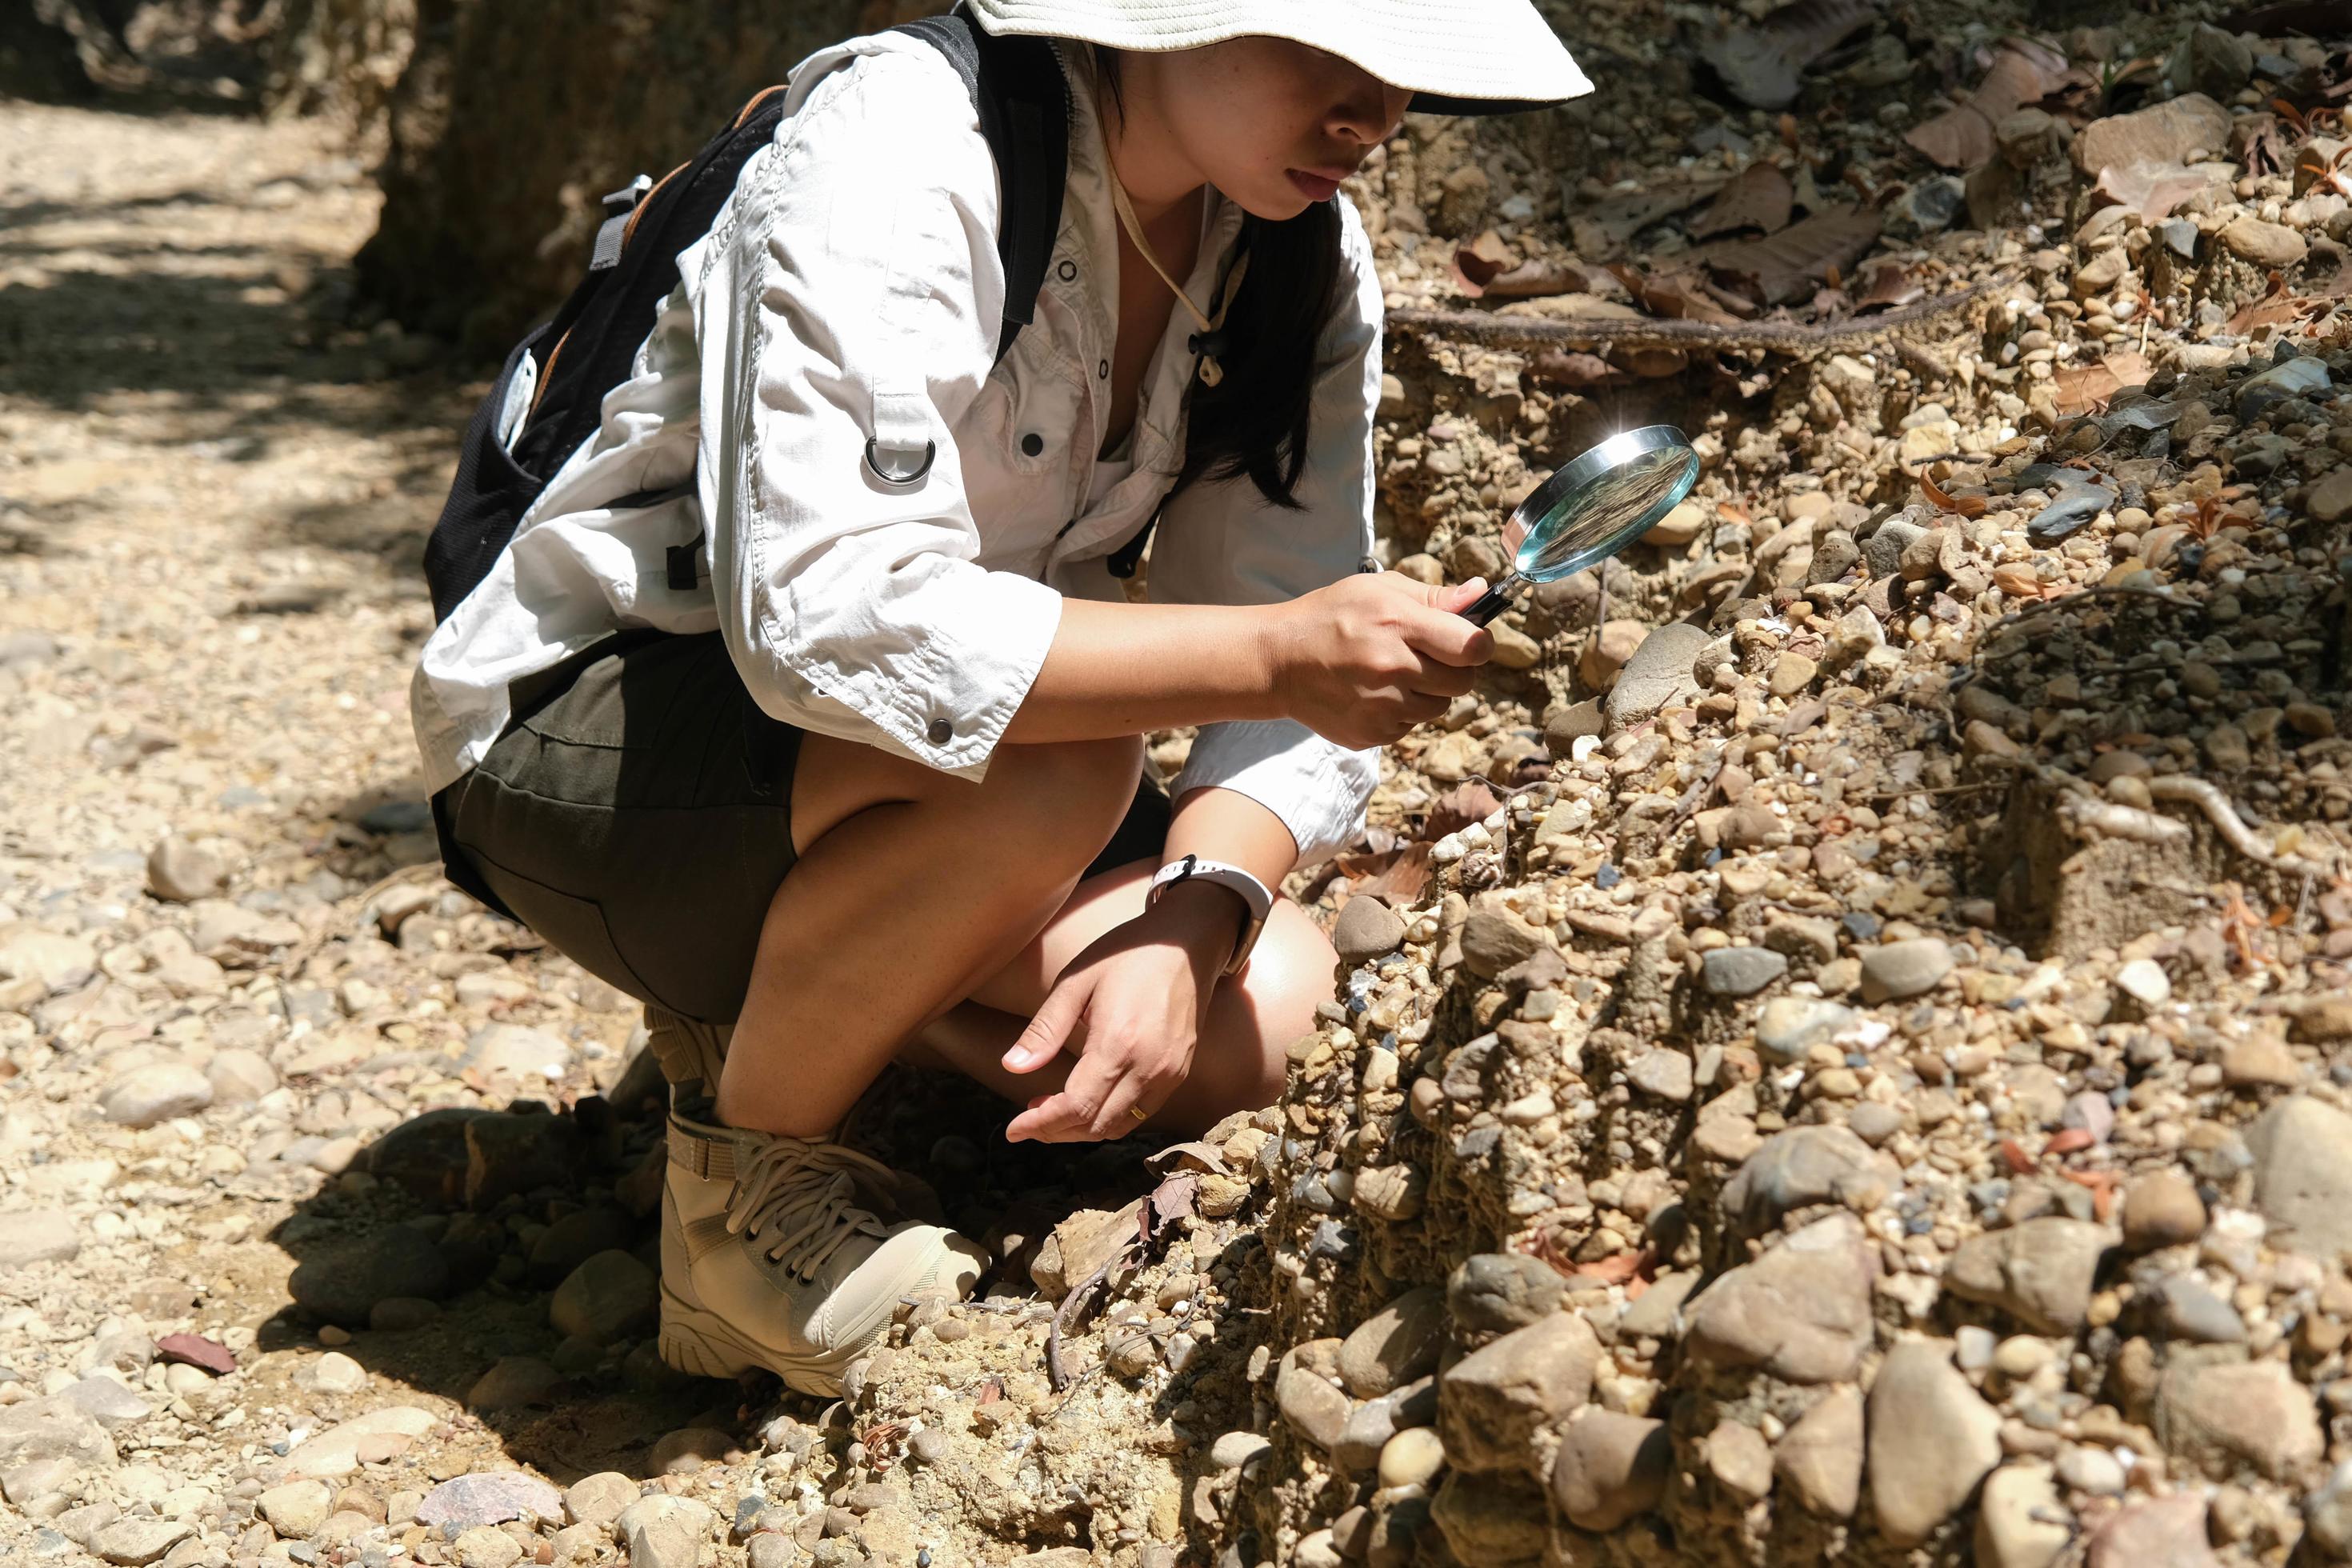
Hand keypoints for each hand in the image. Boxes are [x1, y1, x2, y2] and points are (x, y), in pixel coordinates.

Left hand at [999, 884, 1237, 1142]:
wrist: (1187, 943)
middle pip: (1096, 1126)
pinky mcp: (1178, 1073)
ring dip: (1082, 1130)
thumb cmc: (1127, 954)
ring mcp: (1168, 1074)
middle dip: (1056, 1132)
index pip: (1076, 1107)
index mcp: (1118, 1044)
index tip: (1013, 1130)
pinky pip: (1140, 1113)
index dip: (1041, 1125)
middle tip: (1027, 1119)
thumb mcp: (1076, 982)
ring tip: (1052, 1110)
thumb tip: (1011, 1067)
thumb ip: (1045, 1029)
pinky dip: (1109, 1118)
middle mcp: (1148, 1068)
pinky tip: (1089, 1099)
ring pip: (1119, 1126)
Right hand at [1259, 573, 1494, 748]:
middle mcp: (1393, 669)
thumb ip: (1433, 597)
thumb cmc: (1331, 616)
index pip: (1472, 647)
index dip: (1479, 644)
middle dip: (1454, 668)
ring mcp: (1382, 708)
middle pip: (1463, 682)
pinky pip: (1410, 727)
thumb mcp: (1377, 589)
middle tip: (1427, 656)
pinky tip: (1374, 693)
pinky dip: (1401, 712)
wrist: (1279, 661)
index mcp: (1398, 625)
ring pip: (1438, 708)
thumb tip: (1479, 592)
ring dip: (1427, 692)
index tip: (1470, 641)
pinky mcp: (1371, 734)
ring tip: (1393, 673)